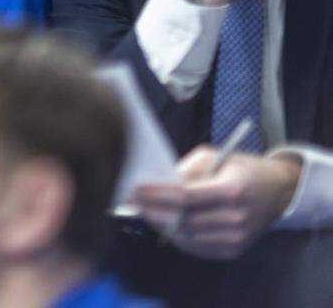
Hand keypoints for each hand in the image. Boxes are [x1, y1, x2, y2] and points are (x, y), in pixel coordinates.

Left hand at [132, 146, 301, 259]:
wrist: (276, 190)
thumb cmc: (240, 168)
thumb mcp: (213, 156)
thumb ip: (185, 169)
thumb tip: (156, 183)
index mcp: (233, 190)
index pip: (186, 197)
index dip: (157, 195)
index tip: (134, 190)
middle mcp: (237, 217)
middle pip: (184, 220)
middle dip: (153, 211)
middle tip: (130, 202)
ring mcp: (236, 237)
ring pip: (187, 237)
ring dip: (161, 225)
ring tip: (142, 212)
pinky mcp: (234, 250)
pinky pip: (197, 248)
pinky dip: (177, 237)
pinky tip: (163, 224)